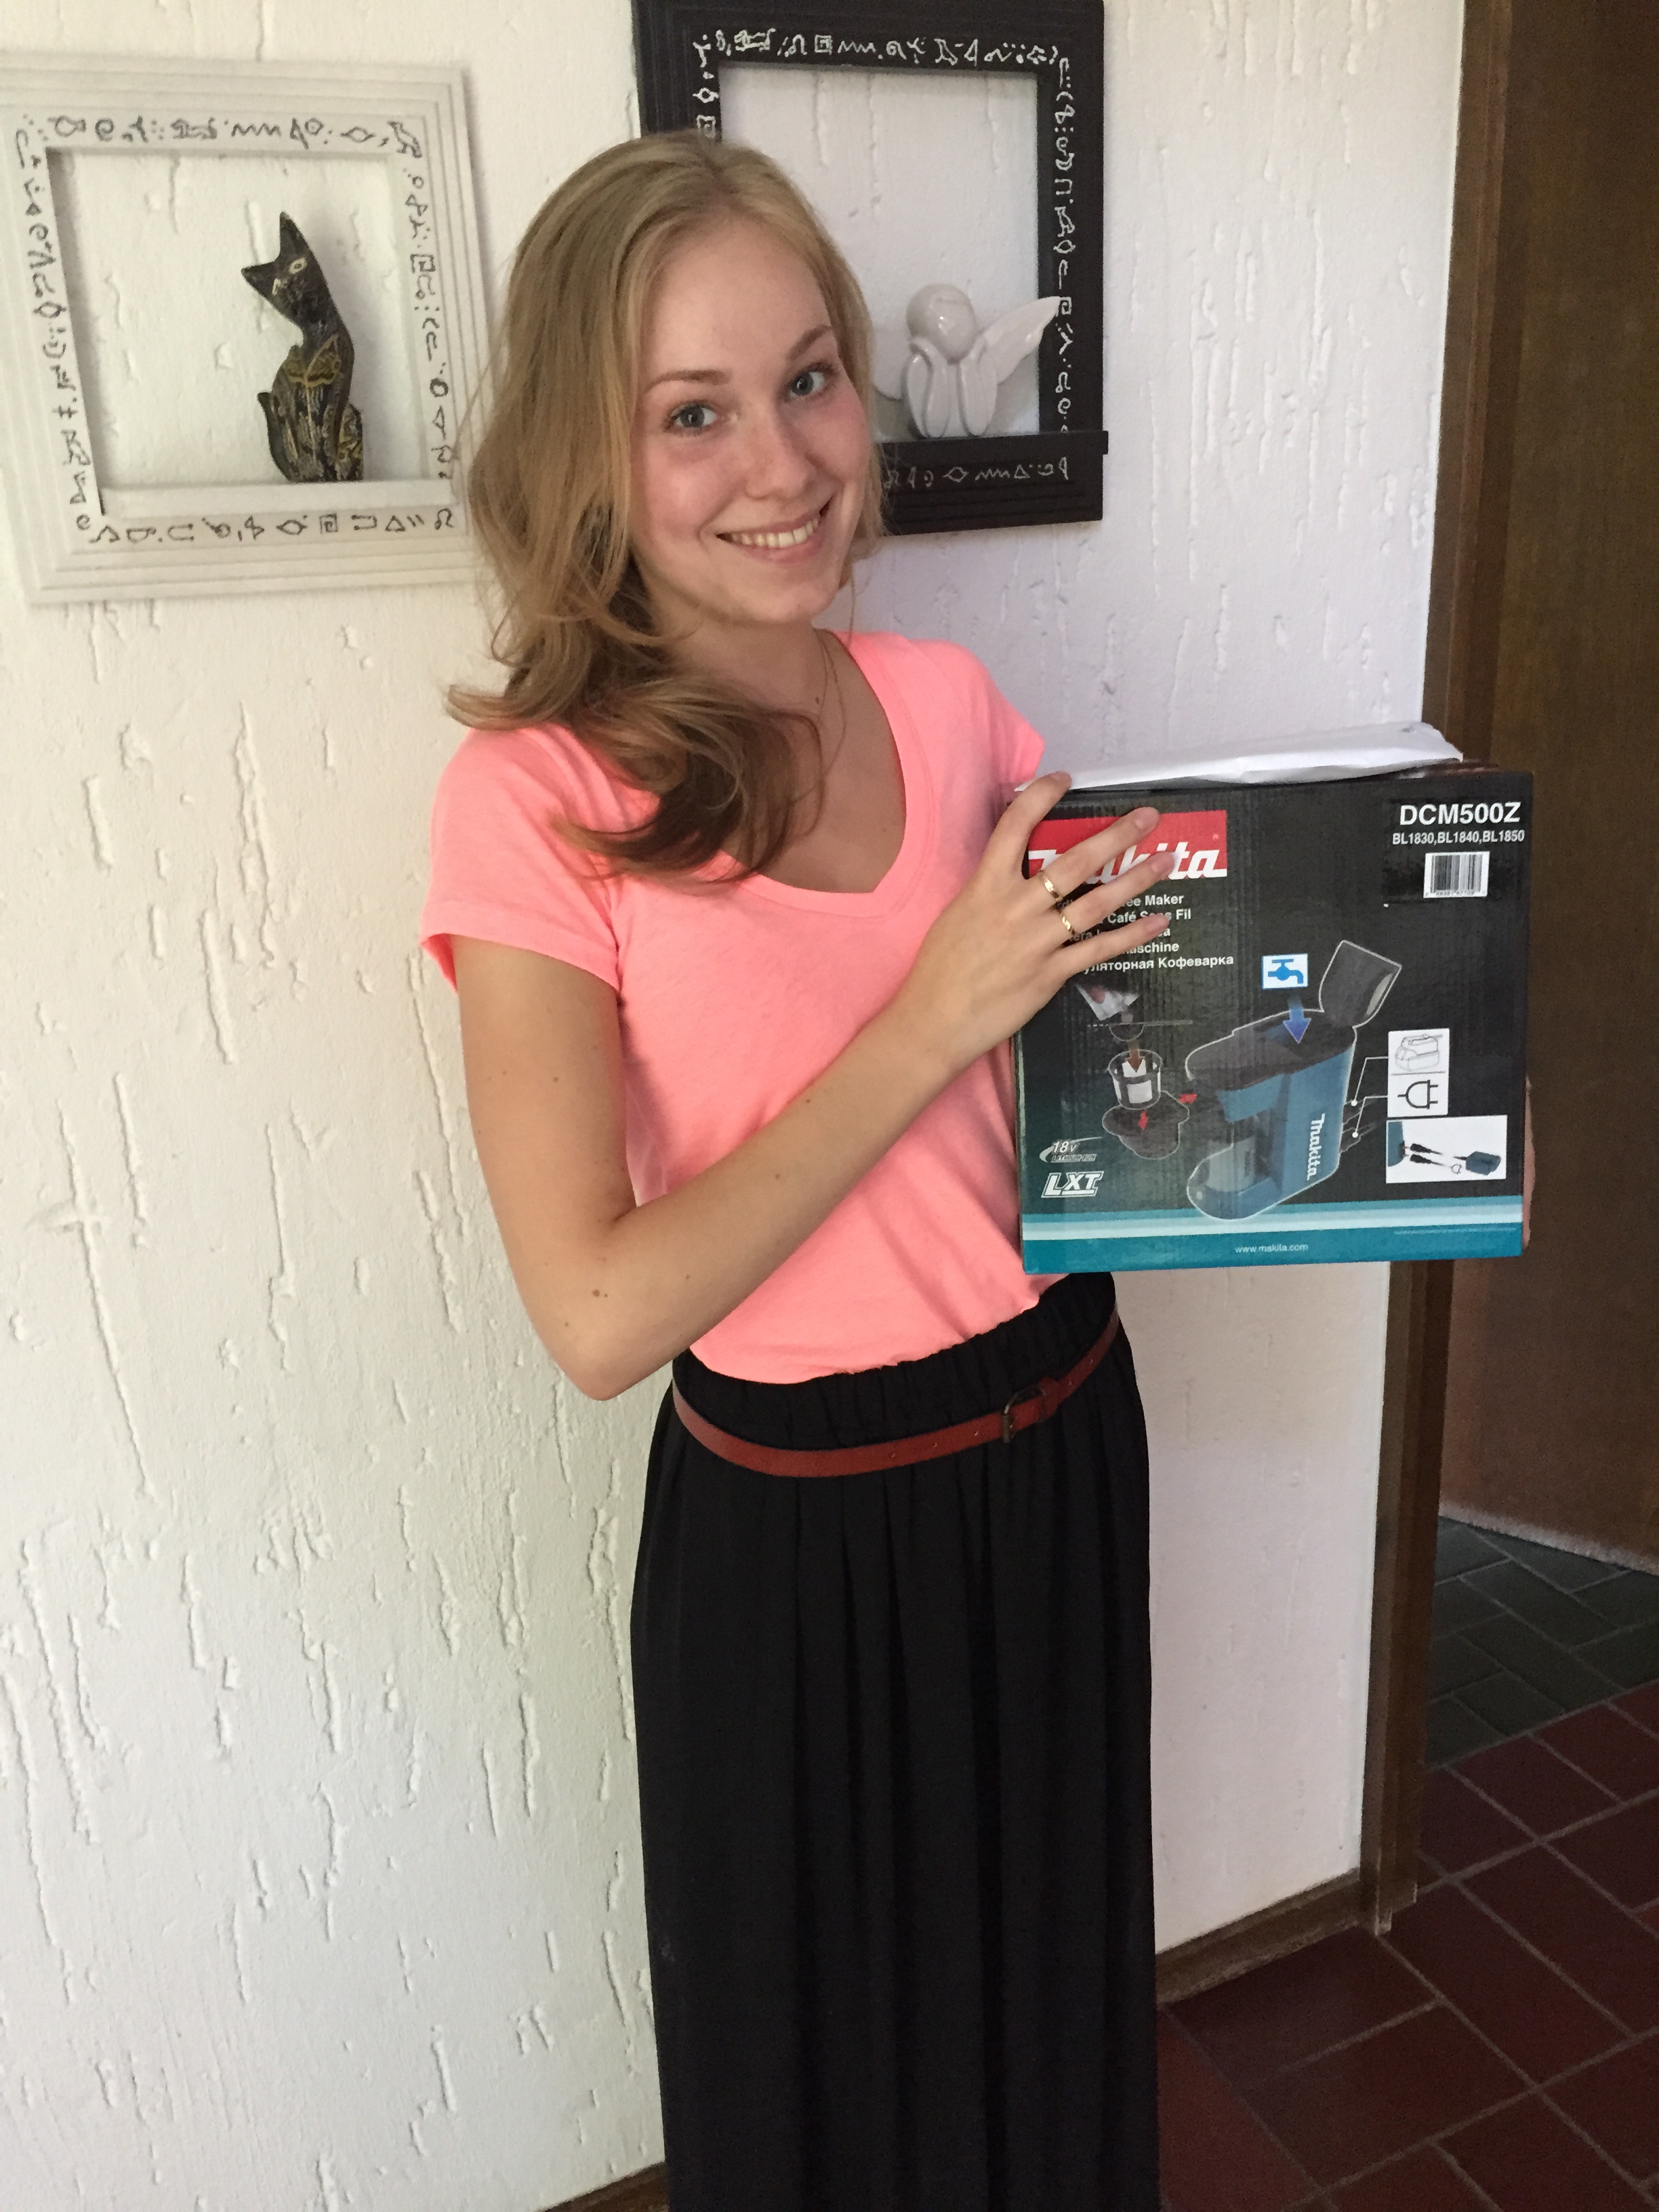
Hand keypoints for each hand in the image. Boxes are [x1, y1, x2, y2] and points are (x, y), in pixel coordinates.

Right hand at [891, 772, 1176, 1075]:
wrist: (935, 1020)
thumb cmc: (939, 969)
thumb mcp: (958, 912)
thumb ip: (990, 890)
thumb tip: (1018, 872)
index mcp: (986, 886)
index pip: (1015, 827)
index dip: (1041, 797)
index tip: (1063, 780)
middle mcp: (1016, 908)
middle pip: (1074, 861)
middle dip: (1116, 835)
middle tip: (1147, 817)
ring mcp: (1037, 941)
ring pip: (1096, 902)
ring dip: (1135, 879)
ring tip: (1164, 860)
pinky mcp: (1051, 974)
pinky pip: (1099, 950)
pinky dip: (1132, 935)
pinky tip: (1158, 922)